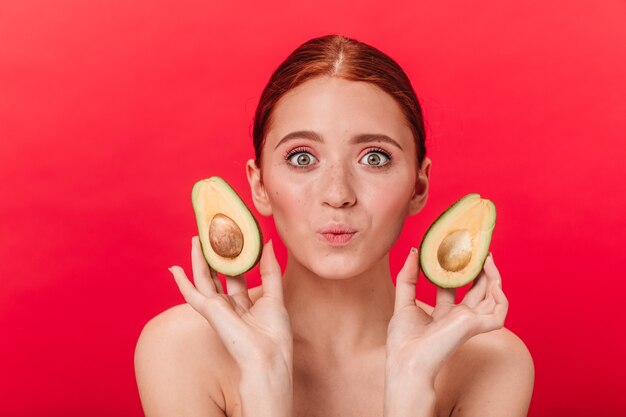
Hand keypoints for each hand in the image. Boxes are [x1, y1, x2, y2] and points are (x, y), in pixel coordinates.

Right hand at [169, 237, 292, 373]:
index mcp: (245, 305)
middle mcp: (229, 306)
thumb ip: (269, 269)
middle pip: (217, 276)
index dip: (234, 259)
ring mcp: (218, 309)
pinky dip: (182, 282)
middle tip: (210, 235)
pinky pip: (192, 293)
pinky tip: (174, 269)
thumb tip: (266, 242)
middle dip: (213, 256)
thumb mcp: (275, 294)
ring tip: (196, 239)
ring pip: (203, 279)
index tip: (233, 241)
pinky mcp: (210, 310)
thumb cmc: (274, 334)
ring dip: (198, 260)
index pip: (236, 277)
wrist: (268, 356)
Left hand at [386, 249, 507, 382]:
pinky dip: (500, 296)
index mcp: (443, 314)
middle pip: (476, 289)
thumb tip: (414, 250)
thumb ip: (408, 277)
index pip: (454, 288)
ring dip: (493, 276)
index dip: (456, 270)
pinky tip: (493, 282)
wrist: (408, 362)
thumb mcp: (403, 302)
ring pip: (492, 296)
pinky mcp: (475, 326)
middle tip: (479, 249)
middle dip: (479, 269)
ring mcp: (469, 322)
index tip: (455, 252)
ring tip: (487, 257)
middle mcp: (459, 317)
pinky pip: (499, 311)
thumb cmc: (404, 341)